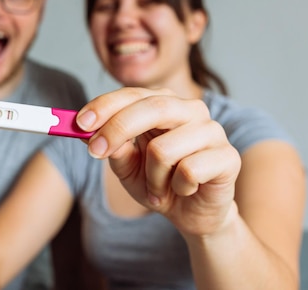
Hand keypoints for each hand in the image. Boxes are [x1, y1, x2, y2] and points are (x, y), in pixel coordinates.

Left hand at [76, 88, 240, 237]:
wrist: (193, 213)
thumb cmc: (160, 182)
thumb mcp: (127, 168)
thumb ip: (114, 149)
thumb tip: (94, 134)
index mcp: (164, 104)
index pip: (132, 94)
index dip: (104, 106)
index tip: (80, 124)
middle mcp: (190, 110)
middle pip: (152, 107)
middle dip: (118, 129)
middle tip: (96, 152)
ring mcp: (212, 131)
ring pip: (164, 148)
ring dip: (151, 177)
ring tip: (158, 188)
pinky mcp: (228, 156)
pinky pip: (188, 171)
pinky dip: (176, 187)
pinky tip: (183, 190)